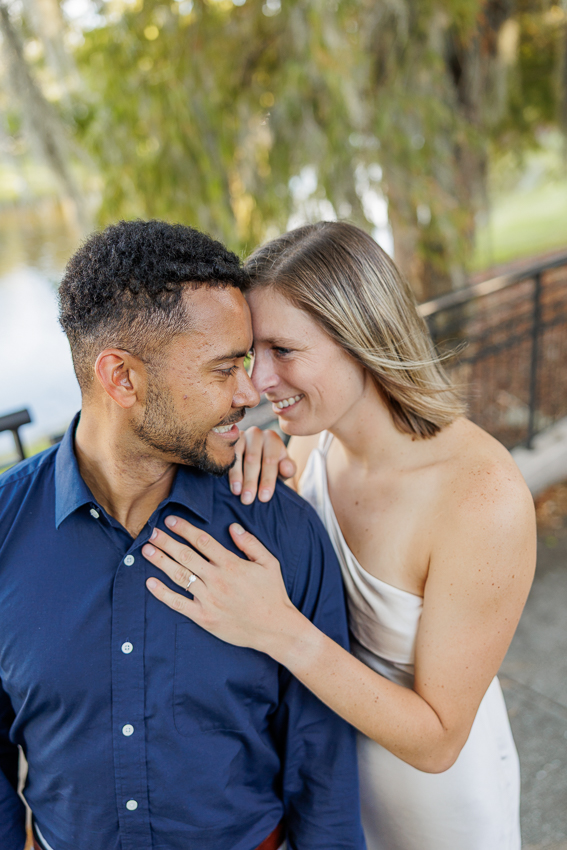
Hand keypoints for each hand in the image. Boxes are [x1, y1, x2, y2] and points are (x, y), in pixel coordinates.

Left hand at [143, 515, 297, 653]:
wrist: (274, 628)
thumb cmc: (272, 594)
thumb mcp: (269, 563)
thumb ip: (250, 543)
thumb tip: (233, 527)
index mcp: (231, 564)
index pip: (202, 541)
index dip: (185, 529)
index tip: (170, 521)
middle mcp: (217, 580)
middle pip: (186, 556)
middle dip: (166, 542)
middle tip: (151, 531)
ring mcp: (209, 599)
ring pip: (179, 576)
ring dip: (161, 561)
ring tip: (146, 550)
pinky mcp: (204, 617)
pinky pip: (178, 604)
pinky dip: (163, 593)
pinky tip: (150, 582)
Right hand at [229, 427, 295, 504]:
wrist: (254, 460)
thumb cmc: (270, 467)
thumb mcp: (282, 470)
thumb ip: (288, 469)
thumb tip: (285, 468)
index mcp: (272, 439)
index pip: (270, 460)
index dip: (268, 480)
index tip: (264, 498)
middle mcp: (256, 434)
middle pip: (252, 458)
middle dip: (251, 481)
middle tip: (248, 499)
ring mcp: (239, 435)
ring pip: (237, 456)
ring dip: (236, 476)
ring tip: (237, 492)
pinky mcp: (226, 441)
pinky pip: (225, 455)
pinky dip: (227, 470)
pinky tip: (228, 483)